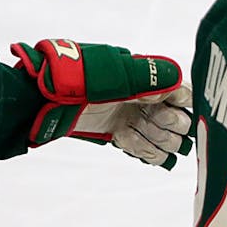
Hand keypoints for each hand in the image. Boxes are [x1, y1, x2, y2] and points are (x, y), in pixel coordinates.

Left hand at [9, 39, 192, 167]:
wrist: (46, 98)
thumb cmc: (82, 81)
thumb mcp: (119, 75)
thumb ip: (151, 77)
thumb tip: (179, 82)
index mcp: (146, 79)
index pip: (180, 95)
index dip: (180, 106)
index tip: (168, 111)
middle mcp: (142, 98)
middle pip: (174, 120)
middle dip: (168, 126)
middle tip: (151, 125)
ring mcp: (130, 116)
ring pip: (160, 137)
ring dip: (156, 141)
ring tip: (136, 137)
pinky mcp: (117, 132)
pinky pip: (141, 146)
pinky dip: (144, 151)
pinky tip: (137, 148)